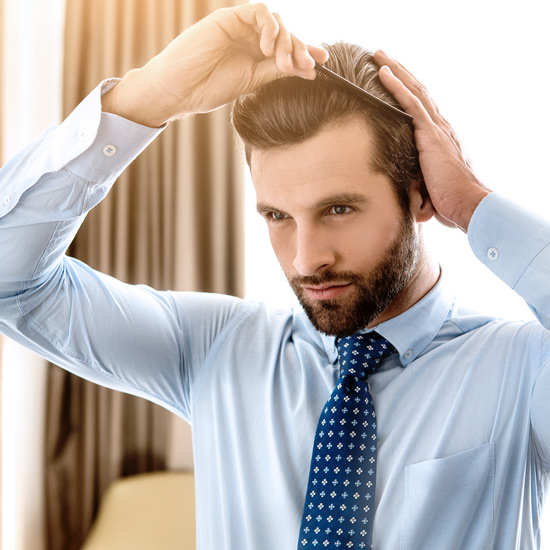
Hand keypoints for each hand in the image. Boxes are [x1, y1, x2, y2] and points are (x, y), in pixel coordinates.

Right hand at [102, 4, 328, 126]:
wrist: (180, 89)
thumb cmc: (210, 88)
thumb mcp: (252, 82)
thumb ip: (277, 72)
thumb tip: (309, 70)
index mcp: (256, 56)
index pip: (287, 49)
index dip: (306, 52)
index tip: (322, 63)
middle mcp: (250, 39)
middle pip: (286, 34)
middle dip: (300, 48)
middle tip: (307, 65)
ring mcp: (240, 27)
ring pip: (276, 21)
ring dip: (287, 41)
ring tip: (284, 63)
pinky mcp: (229, 18)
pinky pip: (259, 12)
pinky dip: (270, 27)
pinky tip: (269, 48)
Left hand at [374, 50, 490, 231]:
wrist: (466, 204)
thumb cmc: (448, 201)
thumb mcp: (427, 185)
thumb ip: (414, 178)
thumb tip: (402, 190)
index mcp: (439, 137)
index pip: (421, 107)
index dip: (408, 90)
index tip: (393, 78)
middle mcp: (440, 127)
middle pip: (418, 92)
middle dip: (400, 72)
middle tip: (381, 57)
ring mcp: (437, 128)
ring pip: (414, 91)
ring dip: (395, 70)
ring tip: (379, 55)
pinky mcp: (431, 134)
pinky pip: (411, 104)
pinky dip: (397, 87)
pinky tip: (384, 73)